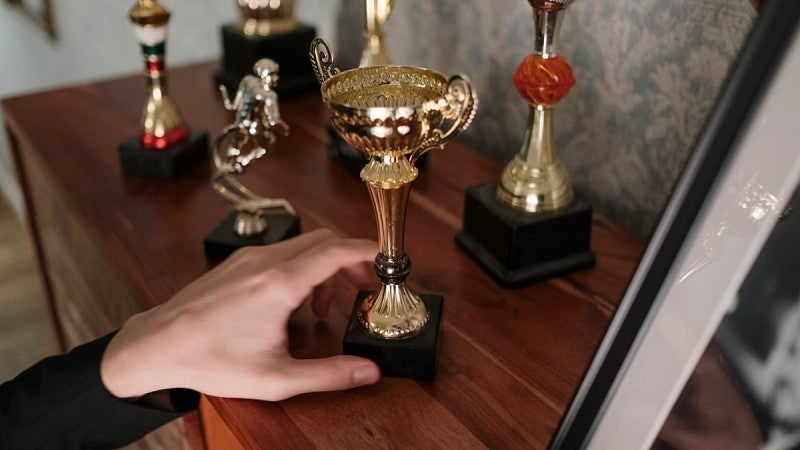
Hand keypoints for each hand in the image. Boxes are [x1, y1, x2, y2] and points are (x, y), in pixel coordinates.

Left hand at [100, 229, 380, 401]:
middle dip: (349, 260)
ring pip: (301, 246)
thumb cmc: (211, 360)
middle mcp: (266, 262)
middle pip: (323, 241)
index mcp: (280, 284)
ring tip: (321, 307)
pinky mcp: (236, 263)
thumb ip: (329, 375)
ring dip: (322, 268)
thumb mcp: (277, 378)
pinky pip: (280, 254)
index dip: (367, 250)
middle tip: (362, 286)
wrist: (157, 346)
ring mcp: (248, 259)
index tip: (385, 255)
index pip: (336, 250)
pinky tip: (291, 303)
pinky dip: (299, 269)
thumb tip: (368, 371)